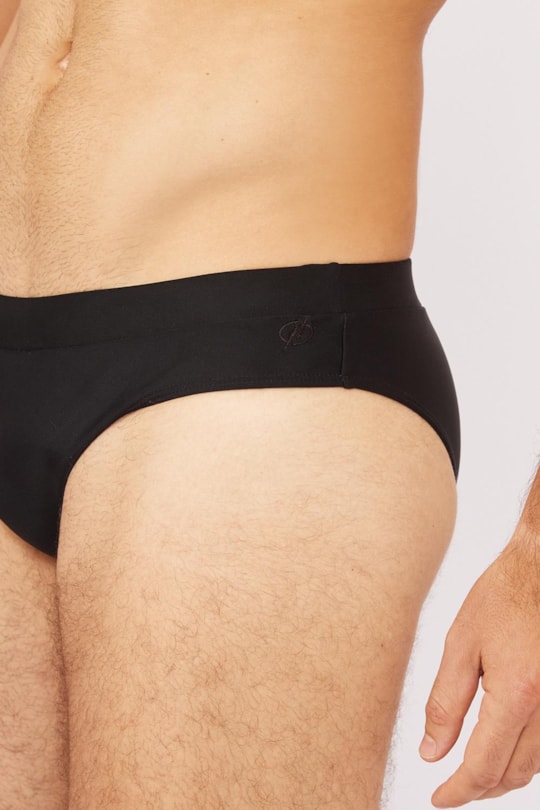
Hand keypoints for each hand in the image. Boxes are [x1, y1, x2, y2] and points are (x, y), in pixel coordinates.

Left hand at [419, 524, 539, 806]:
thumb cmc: (503, 596)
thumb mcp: (462, 644)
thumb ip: (446, 702)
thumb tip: (432, 750)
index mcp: (516, 694)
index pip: (483, 766)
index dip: (457, 790)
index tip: (439, 799)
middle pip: (512, 774)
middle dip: (479, 788)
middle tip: (450, 787)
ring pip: (535, 766)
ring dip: (503, 776)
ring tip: (472, 773)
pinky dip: (525, 757)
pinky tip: (503, 746)